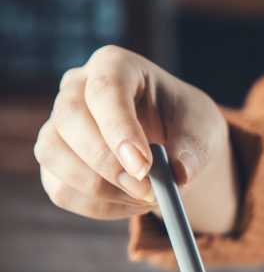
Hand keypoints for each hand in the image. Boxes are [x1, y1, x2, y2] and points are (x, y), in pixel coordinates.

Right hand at [34, 45, 237, 232]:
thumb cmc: (187, 124)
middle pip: (68, 118)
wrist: (175, 142)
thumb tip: (179, 175)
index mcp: (115, 65)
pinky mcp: (57, 160)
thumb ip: (193, 149)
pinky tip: (132, 204)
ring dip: (98, 188)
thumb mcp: (203, 130)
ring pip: (52, 154)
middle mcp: (77, 88)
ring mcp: (59, 123)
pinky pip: (60, 189)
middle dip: (106, 162)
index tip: (144, 166)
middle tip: (148, 192)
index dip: (119, 128)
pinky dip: (97, 206)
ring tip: (147, 198)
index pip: (105, 89)